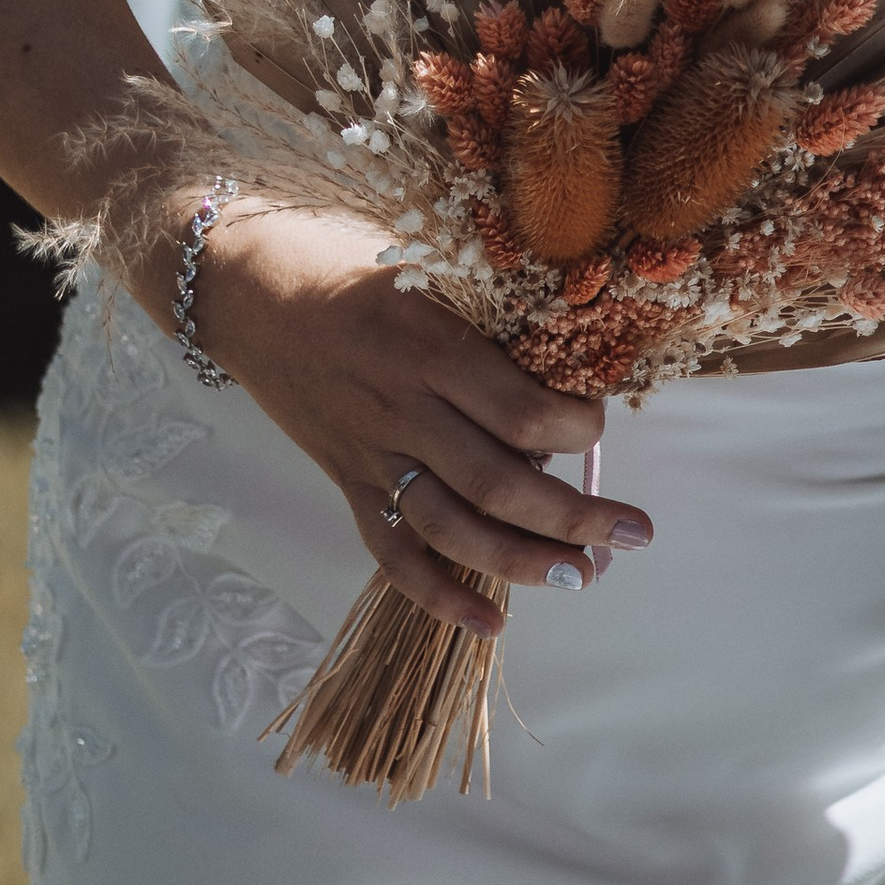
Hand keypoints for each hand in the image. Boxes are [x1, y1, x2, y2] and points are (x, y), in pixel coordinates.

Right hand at [187, 202, 651, 635]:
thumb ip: (490, 323)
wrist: (248, 286)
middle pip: (498, 483)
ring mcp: (369, 453)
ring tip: (581, 577)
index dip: (579, 429)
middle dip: (576, 517)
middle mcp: (402, 409)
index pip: (522, 410)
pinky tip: (491, 623)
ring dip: (523, 562)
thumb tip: (566, 377)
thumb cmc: (351, 261)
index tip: (601, 421)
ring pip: (452, 529)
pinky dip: (440, 595)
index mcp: (432, 348)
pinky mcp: (344, 481)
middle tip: (636, 534)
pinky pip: (392, 553)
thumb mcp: (430, 270)